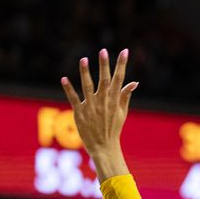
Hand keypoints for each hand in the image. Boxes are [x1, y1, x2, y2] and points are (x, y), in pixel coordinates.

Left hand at [61, 48, 137, 179]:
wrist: (104, 147)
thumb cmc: (113, 128)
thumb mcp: (123, 112)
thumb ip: (126, 95)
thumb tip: (134, 82)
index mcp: (115, 101)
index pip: (119, 80)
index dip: (122, 65)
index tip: (125, 52)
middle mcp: (104, 103)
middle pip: (104, 81)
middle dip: (104, 66)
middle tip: (103, 51)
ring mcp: (91, 108)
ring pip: (88, 88)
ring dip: (85, 73)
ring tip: (84, 59)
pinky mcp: (80, 113)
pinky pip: (74, 99)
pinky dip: (69, 90)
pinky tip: (64, 79)